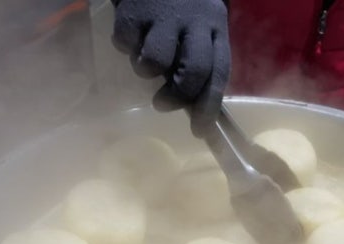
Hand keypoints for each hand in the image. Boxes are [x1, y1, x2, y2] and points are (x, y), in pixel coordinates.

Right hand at [112, 0, 230, 134]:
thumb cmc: (177, 4)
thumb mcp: (197, 25)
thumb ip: (196, 59)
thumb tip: (190, 105)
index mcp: (215, 27)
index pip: (219, 72)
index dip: (209, 105)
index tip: (199, 130)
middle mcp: (195, 20)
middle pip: (194, 71)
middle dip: (177, 96)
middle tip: (162, 105)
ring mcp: (164, 14)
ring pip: (155, 61)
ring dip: (145, 69)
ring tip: (143, 59)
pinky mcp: (134, 10)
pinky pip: (126, 44)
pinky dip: (124, 46)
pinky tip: (130, 34)